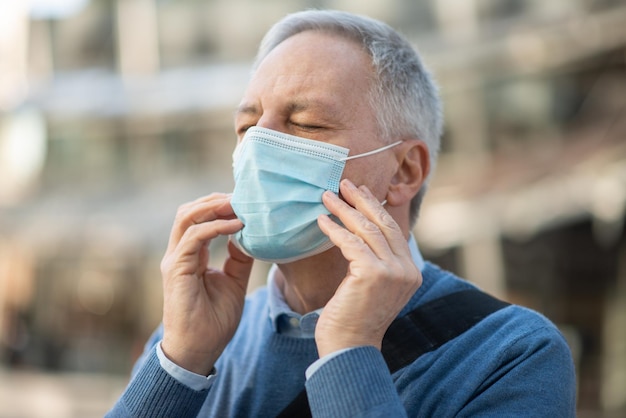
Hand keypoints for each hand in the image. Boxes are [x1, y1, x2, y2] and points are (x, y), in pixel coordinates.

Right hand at [160, 193, 252, 374]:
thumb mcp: (234, 282)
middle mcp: (179, 253)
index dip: (220, 206)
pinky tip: (236, 226)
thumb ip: (239, 258)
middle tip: (242, 197)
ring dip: (213, 206)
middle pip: (189, 211)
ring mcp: (175, 260)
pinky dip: (215, 227)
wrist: (199, 349)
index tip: (245, 202)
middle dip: (216, 200)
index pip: (199, 218)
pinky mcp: (175, 269)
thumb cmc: (214, 320)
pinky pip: (193, 237)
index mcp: (191, 255)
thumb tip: (247, 235)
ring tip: (239, 204)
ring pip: (186, 217)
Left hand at [315, 179, 421, 356]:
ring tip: (326, 197)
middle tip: (344, 183)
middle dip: (362, 200)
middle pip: (383, 224)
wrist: (350, 348)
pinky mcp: (372, 274)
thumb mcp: (374, 287)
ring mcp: (392, 271)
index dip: (376, 208)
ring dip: (344, 210)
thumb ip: (376, 262)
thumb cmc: (355, 318)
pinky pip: (350, 242)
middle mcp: (406, 269)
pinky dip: (334, 229)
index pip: (393, 231)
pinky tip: (321, 221)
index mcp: (410, 271)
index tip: (360, 192)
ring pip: (367, 230)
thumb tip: (359, 233)